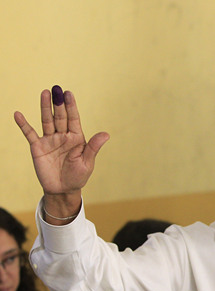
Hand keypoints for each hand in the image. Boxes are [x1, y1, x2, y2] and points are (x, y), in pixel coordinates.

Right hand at [14, 86, 108, 200]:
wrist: (63, 189)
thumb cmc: (78, 176)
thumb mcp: (87, 162)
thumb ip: (93, 147)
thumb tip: (106, 134)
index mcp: (76, 138)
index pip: (73, 119)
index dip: (71, 106)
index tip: (69, 93)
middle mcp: (63, 136)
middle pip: (60, 117)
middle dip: (58, 103)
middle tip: (56, 88)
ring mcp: (49, 140)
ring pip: (46, 121)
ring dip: (45, 107)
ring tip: (44, 93)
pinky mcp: (38, 147)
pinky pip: (29, 134)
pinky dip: (23, 124)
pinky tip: (18, 114)